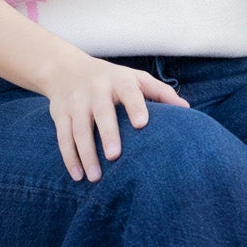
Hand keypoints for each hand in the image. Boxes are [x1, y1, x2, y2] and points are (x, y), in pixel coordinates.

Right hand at [44, 55, 191, 181]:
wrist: (65, 69)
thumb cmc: (111, 79)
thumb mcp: (135, 78)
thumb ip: (160, 93)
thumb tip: (187, 110)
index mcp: (118, 80)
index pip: (129, 92)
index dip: (135, 106)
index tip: (142, 124)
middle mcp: (95, 89)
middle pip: (101, 113)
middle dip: (107, 134)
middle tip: (114, 156)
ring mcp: (75, 102)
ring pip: (79, 130)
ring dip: (86, 154)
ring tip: (95, 177)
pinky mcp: (59, 114)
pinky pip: (63, 138)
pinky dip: (69, 158)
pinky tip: (78, 176)